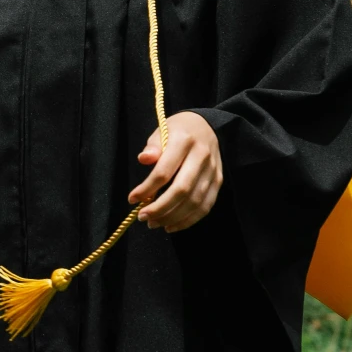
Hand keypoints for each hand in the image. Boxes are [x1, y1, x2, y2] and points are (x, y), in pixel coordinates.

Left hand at [129, 111, 222, 231]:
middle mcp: (202, 156)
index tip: (132, 199)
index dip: (147, 188)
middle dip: (160, 208)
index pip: (164, 171)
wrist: (206, 125)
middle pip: (181, 190)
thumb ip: (153, 146)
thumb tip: (143, 159)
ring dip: (173, 217)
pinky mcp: (218, 181)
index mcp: (184, 141)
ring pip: (195, 202)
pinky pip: (205, 206)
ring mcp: (213, 170)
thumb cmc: (177, 130)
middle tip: (143, 217)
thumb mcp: (161, 131)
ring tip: (154, 223)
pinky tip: (172, 225)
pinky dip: (189, 220)